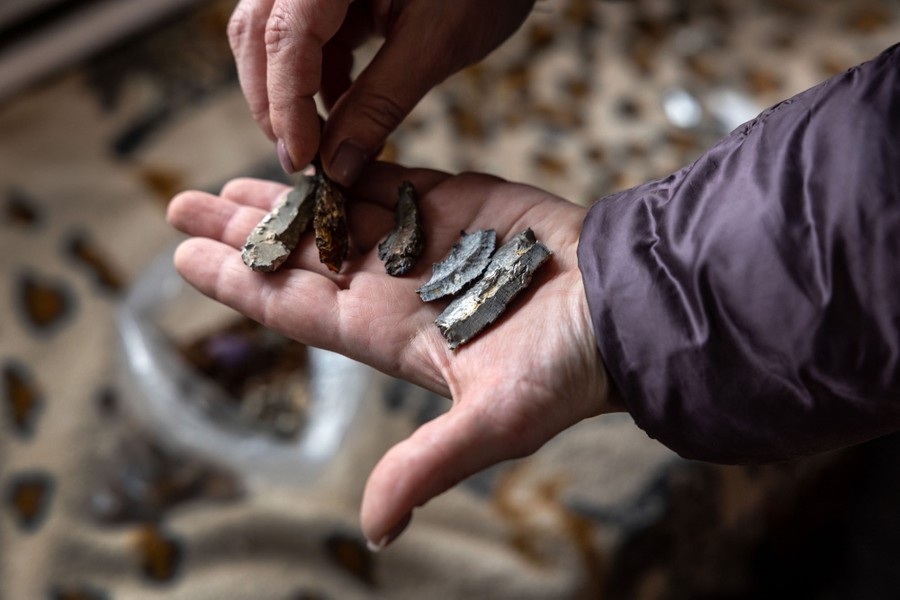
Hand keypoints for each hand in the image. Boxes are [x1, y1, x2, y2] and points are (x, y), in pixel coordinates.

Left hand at [167, 163, 618, 547]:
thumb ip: (427, 465)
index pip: (294, 307)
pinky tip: (310, 157)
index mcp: (387, 333)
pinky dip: (347, 166)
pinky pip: (387, 179)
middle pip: (300, 255)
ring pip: (335, 213)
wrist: (623, 307)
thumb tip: (376, 531)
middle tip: (182, 205)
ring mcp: (422, 241)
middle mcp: (394, 287)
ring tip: (231, 183)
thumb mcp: (494, 422)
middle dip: (242, 233)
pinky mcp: (456, 203)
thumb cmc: (565, 368)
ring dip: (283, 197)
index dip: (238, 284)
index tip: (183, 259)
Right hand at [227, 0, 534, 183]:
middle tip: (301, 160)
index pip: (286, 36)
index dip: (286, 103)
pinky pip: (303, 39)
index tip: (302, 159)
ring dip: (292, 95)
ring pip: (273, 39)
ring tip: (322, 144)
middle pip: (260, 34)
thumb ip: (380, 104)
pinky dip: (316, 80)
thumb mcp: (434, 44)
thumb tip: (338, 166)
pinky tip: (339, 114)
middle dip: (275, 101)